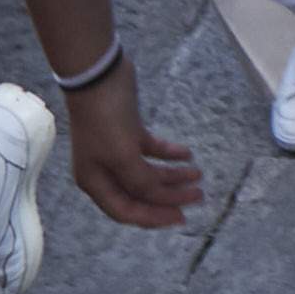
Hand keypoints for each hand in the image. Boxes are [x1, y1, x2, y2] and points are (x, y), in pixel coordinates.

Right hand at [61, 65, 206, 229]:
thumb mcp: (123, 156)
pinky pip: (151, 150)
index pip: (127, 211)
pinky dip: (168, 154)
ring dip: (172, 176)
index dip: (154, 217)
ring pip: (148, 173)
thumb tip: (160, 199)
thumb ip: (142, 182)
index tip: (182, 217)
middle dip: (169, 198)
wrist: (99, 75)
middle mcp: (105, 171)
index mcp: (96, 182)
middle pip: (140, 194)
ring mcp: (116, 151)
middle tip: (198, 196)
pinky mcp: (128, 132)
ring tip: (198, 175)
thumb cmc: (106, 119)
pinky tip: (187, 154)